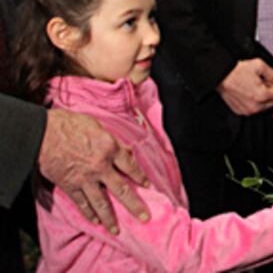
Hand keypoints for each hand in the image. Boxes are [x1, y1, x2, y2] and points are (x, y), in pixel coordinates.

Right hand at [38, 109, 149, 233]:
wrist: (42, 132)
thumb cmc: (70, 124)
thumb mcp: (98, 126)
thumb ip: (113, 141)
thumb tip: (127, 150)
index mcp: (110, 148)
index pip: (131, 166)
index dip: (140, 177)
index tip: (147, 186)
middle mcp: (101, 166)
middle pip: (122, 189)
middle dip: (134, 205)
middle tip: (144, 218)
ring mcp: (85, 178)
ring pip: (101, 202)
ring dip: (110, 218)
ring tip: (116, 230)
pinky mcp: (69, 185)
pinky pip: (81, 203)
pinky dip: (88, 213)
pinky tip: (95, 221)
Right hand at [217, 58, 272, 114]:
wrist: (221, 76)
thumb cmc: (237, 71)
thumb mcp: (258, 65)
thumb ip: (272, 73)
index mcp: (262, 95)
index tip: (268, 83)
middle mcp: (255, 106)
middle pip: (272, 103)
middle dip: (269, 94)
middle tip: (261, 85)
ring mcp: (247, 111)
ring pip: (263, 108)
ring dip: (262, 100)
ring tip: (253, 89)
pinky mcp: (240, 112)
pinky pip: (253, 110)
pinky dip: (253, 104)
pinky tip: (247, 94)